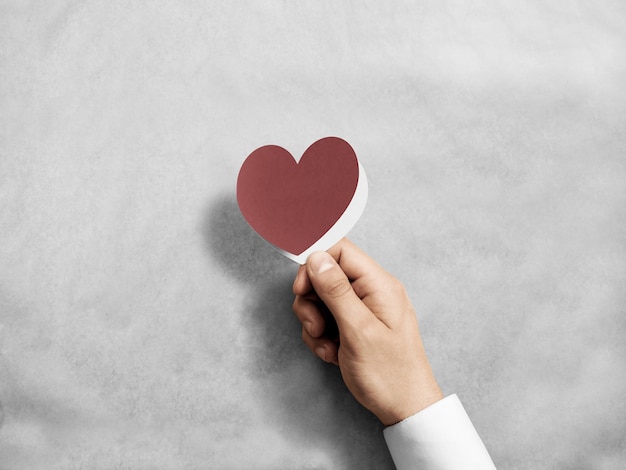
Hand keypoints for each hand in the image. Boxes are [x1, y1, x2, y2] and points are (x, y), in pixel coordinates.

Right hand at [292, 239, 442, 425]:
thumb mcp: (358, 330)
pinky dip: (322, 336)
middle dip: (312, 301)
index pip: (340, 251)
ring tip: (327, 345)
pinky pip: (327, 319)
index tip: (302, 289)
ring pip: (322, 300)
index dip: (315, 265)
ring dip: (315, 323)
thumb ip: (336, 291)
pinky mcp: (356, 326)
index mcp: (379, 285)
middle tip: (316, 326)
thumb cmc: (390, 374)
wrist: (405, 409)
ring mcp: (364, 309)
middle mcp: (372, 291)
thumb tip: (317, 257)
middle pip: (326, 276)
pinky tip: (332, 353)